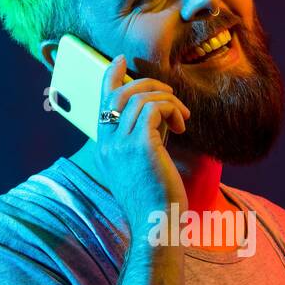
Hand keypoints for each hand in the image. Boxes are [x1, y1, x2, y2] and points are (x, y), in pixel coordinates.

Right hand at [94, 54, 189, 233]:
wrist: (155, 224)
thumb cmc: (155, 199)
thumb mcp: (142, 164)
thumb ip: (145, 136)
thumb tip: (160, 113)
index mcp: (105, 146)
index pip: (102, 101)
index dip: (111, 76)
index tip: (122, 60)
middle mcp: (108, 142)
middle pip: (120, 92)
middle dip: (148, 85)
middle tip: (170, 96)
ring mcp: (121, 143)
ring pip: (141, 98)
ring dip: (167, 100)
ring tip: (182, 118)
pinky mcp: (141, 145)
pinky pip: (155, 109)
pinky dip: (172, 109)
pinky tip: (182, 126)